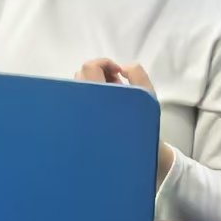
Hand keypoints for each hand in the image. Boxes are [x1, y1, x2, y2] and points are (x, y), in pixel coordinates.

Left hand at [76, 60, 175, 183]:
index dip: (105, 63)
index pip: (90, 67)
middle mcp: (80, 103)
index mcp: (97, 97)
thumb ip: (137, 75)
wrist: (134, 156)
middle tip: (117, 84)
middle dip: (101, 73)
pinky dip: (90, 95)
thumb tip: (122, 67)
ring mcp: (75, 112)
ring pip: (79, 85)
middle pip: (82, 73)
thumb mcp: (147, 97)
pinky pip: (77, 98)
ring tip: (113, 97)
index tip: (119, 73)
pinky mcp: (74, 122)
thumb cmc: (141, 126)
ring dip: (95, 84)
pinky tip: (105, 106)